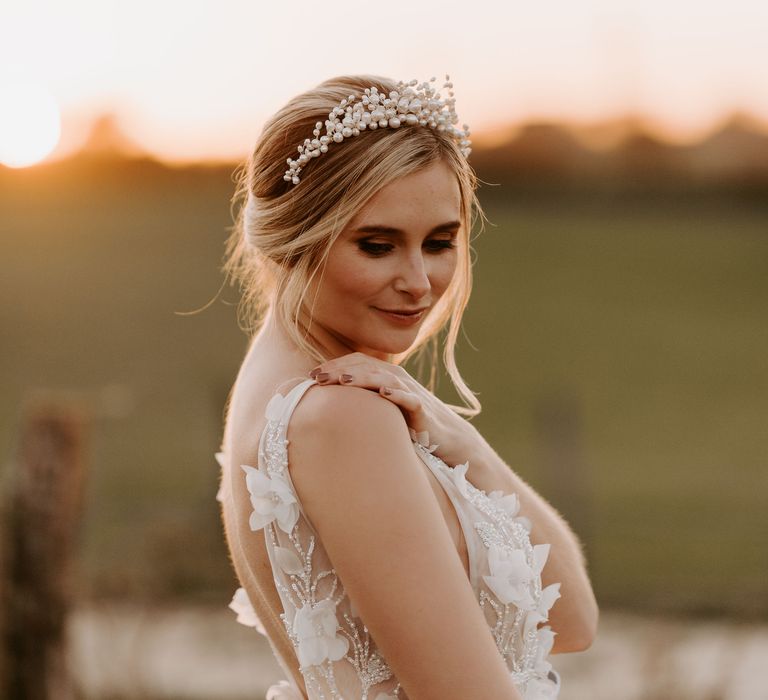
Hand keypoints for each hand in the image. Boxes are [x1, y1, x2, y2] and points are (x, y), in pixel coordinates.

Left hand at [308, 352, 478, 467]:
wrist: (447, 438)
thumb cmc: (408, 424)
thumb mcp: (381, 409)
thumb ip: (360, 402)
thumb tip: (328, 408)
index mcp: (385, 375)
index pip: (356, 361)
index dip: (334, 365)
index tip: (311, 375)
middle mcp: (397, 378)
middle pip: (366, 366)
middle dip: (340, 370)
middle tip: (317, 378)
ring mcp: (410, 391)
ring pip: (384, 378)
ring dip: (363, 378)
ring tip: (342, 381)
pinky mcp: (422, 409)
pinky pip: (409, 398)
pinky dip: (397, 394)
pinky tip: (383, 393)